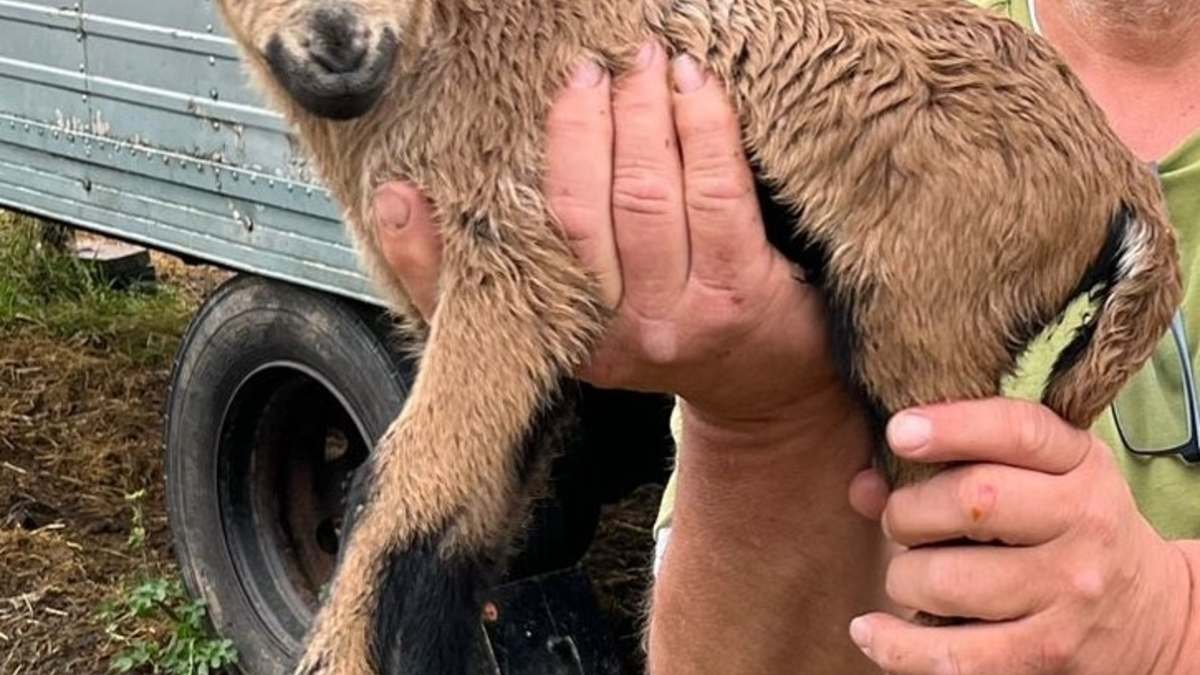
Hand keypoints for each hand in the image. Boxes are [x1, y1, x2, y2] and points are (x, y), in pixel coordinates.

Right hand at [373, 41, 842, 424]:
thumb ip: (454, 273)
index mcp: (555, 334)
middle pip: (584, 211)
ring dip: (644, 113)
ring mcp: (680, 317)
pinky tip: (695, 86)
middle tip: (589, 63)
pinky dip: (705, 128)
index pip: (514, 248)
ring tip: (644, 59)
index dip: (509, 172)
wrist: (753, 381)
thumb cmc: (647, 330)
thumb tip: (392, 199)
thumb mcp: (543, 321)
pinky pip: (719, 194)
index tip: (520, 95)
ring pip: (650, 195)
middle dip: (587, 122)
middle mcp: (614, 334)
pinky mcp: (741, 294)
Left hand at [848, 398, 1192, 674]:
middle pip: (972, 500)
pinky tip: (870, 631)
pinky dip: (896, 646)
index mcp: (1079, 465)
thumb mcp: (1041, 477)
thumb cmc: (1068, 528)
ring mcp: (1067, 594)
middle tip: (902, 521)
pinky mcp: (1045, 654)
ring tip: (910, 575)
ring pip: (949, 579)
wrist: (1153, 615)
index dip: (952, 426)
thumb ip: (958, 464)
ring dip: (904, 576)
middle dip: (910, 511)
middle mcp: (1083, 523)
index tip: (899, 430)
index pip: (1018, 431)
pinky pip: (953, 656)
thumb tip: (864, 488)